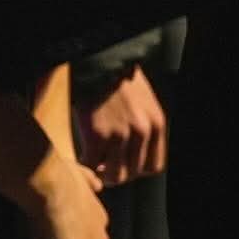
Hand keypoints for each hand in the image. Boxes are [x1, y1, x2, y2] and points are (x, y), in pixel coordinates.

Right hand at [76, 66, 167, 186]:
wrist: (98, 63)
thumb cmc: (119, 79)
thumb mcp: (144, 102)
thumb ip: (144, 126)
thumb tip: (134, 151)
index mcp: (156, 124)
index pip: (154, 166)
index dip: (138, 169)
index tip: (126, 165)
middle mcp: (142, 132)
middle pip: (134, 173)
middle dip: (119, 171)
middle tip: (106, 165)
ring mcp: (120, 136)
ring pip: (115, 176)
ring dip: (103, 173)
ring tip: (95, 163)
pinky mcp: (97, 137)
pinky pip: (91, 166)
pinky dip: (85, 166)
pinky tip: (82, 158)